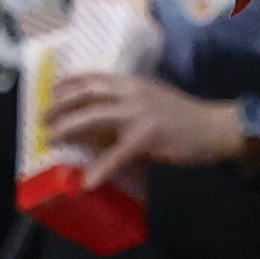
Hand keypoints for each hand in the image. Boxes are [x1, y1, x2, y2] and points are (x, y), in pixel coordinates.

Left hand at [48, 72, 243, 192]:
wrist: (214, 127)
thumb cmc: (184, 116)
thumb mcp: (153, 98)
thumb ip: (129, 102)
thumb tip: (103, 113)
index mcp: (133, 83)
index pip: (94, 77)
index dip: (69, 83)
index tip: (52, 90)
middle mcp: (132, 93)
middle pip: (87, 94)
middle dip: (61, 106)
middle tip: (44, 119)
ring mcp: (139, 113)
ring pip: (94, 117)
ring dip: (69, 128)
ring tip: (53, 139)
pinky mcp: (147, 137)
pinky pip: (117, 155)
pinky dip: (100, 169)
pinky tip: (87, 181)